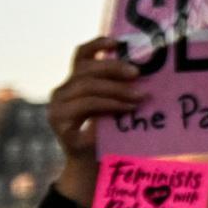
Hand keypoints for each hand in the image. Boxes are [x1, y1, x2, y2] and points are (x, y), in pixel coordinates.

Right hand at [45, 38, 141, 204]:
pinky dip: (111, 105)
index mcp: (75, 81)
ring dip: (117, 90)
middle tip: (138, 73)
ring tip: (140, 96)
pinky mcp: (58, 121)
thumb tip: (150, 71)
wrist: (93, 165)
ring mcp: (57, 105)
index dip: (97, 44)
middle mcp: (62, 90)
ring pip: (87, 86)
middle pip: (86, 69)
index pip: (81, 55)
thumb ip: (122, 88)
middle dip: (114, 68)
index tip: (118, 42)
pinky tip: (128, 108)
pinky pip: (87, 105)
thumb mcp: (116, 105)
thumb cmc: (110, 132)